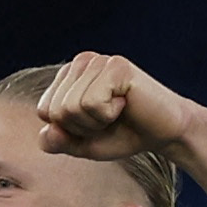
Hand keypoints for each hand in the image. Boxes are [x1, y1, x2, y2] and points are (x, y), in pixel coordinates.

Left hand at [36, 52, 196, 161]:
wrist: (163, 133)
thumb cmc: (123, 135)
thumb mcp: (83, 145)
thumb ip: (58, 143)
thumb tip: (47, 132)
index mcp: (68, 77)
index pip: (44, 112)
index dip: (69, 131)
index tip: (93, 125)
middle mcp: (80, 62)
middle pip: (56, 110)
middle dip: (81, 128)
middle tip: (108, 120)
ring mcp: (98, 61)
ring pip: (72, 107)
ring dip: (96, 123)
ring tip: (117, 112)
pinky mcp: (116, 66)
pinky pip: (92, 103)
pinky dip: (108, 115)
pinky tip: (126, 104)